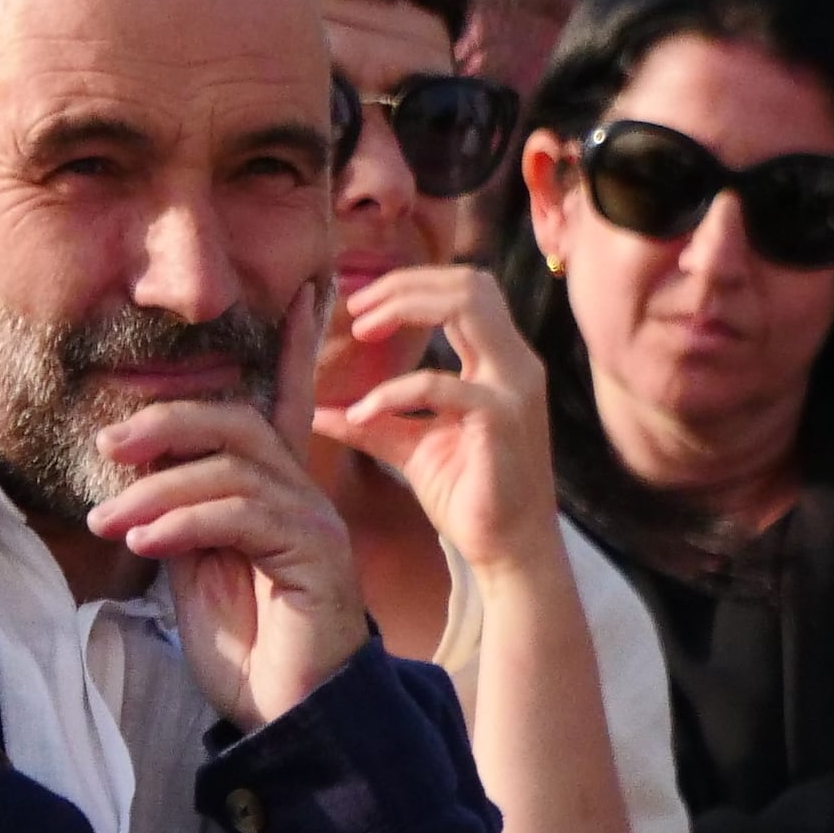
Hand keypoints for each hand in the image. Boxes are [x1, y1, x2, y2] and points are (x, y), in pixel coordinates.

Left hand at [87, 300, 368, 727]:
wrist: (285, 716)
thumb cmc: (241, 649)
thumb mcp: (193, 570)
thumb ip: (178, 515)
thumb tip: (136, 480)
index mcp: (273, 491)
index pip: (282, 403)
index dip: (294, 347)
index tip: (304, 290)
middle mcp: (301, 495)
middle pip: (236, 421)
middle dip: (166, 422)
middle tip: (104, 448)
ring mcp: (314, 524)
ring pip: (232, 467)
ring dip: (157, 488)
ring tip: (107, 523)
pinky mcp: (317, 557)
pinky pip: (244, 515)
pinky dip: (184, 521)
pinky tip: (147, 544)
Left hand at [314, 263, 564, 574]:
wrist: (506, 550)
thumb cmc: (466, 496)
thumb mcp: (409, 446)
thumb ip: (372, 421)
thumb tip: (318, 409)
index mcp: (498, 363)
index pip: (465, 289)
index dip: (411, 283)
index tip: (359, 303)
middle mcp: (514, 364)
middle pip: (469, 282)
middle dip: (405, 284)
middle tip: (354, 309)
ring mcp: (514, 388)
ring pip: (468, 306)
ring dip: (405, 309)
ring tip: (361, 333)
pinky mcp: (502, 419)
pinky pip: (442, 385)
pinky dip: (393, 393)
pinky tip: (360, 414)